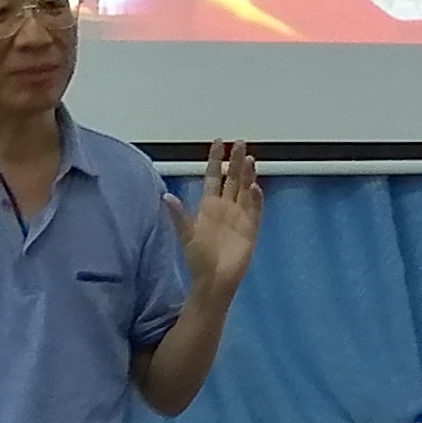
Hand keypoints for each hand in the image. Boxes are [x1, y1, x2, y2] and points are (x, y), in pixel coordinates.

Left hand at [169, 141, 261, 296]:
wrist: (214, 280)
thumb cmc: (198, 258)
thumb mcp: (185, 235)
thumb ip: (178, 215)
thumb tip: (165, 196)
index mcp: (208, 205)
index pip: (213, 176)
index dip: (215, 159)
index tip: (218, 142)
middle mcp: (225, 206)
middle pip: (232, 178)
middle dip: (236, 160)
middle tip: (241, 143)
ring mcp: (240, 215)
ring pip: (245, 189)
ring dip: (248, 175)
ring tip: (250, 159)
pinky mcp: (251, 228)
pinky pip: (255, 209)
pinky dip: (256, 198)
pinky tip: (255, 187)